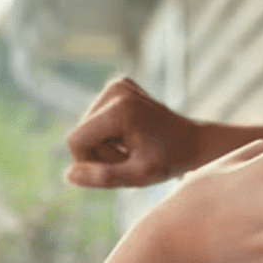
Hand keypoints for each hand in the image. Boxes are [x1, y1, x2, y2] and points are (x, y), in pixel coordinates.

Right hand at [66, 77, 200, 187]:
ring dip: (105, 146)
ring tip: (133, 149)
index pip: (76, 141)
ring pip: (87, 128)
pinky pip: (96, 119)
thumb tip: (68, 175)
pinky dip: (110, 134)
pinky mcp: (118, 86)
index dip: (88, 163)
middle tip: (131, 160)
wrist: (195, 141)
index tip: (115, 169)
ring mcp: (117, 85)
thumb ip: (103, 177)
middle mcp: (115, 90)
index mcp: (119, 109)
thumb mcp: (138, 176)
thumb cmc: (171, 160)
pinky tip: (132, 137)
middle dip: (99, 154)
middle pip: (80, 133)